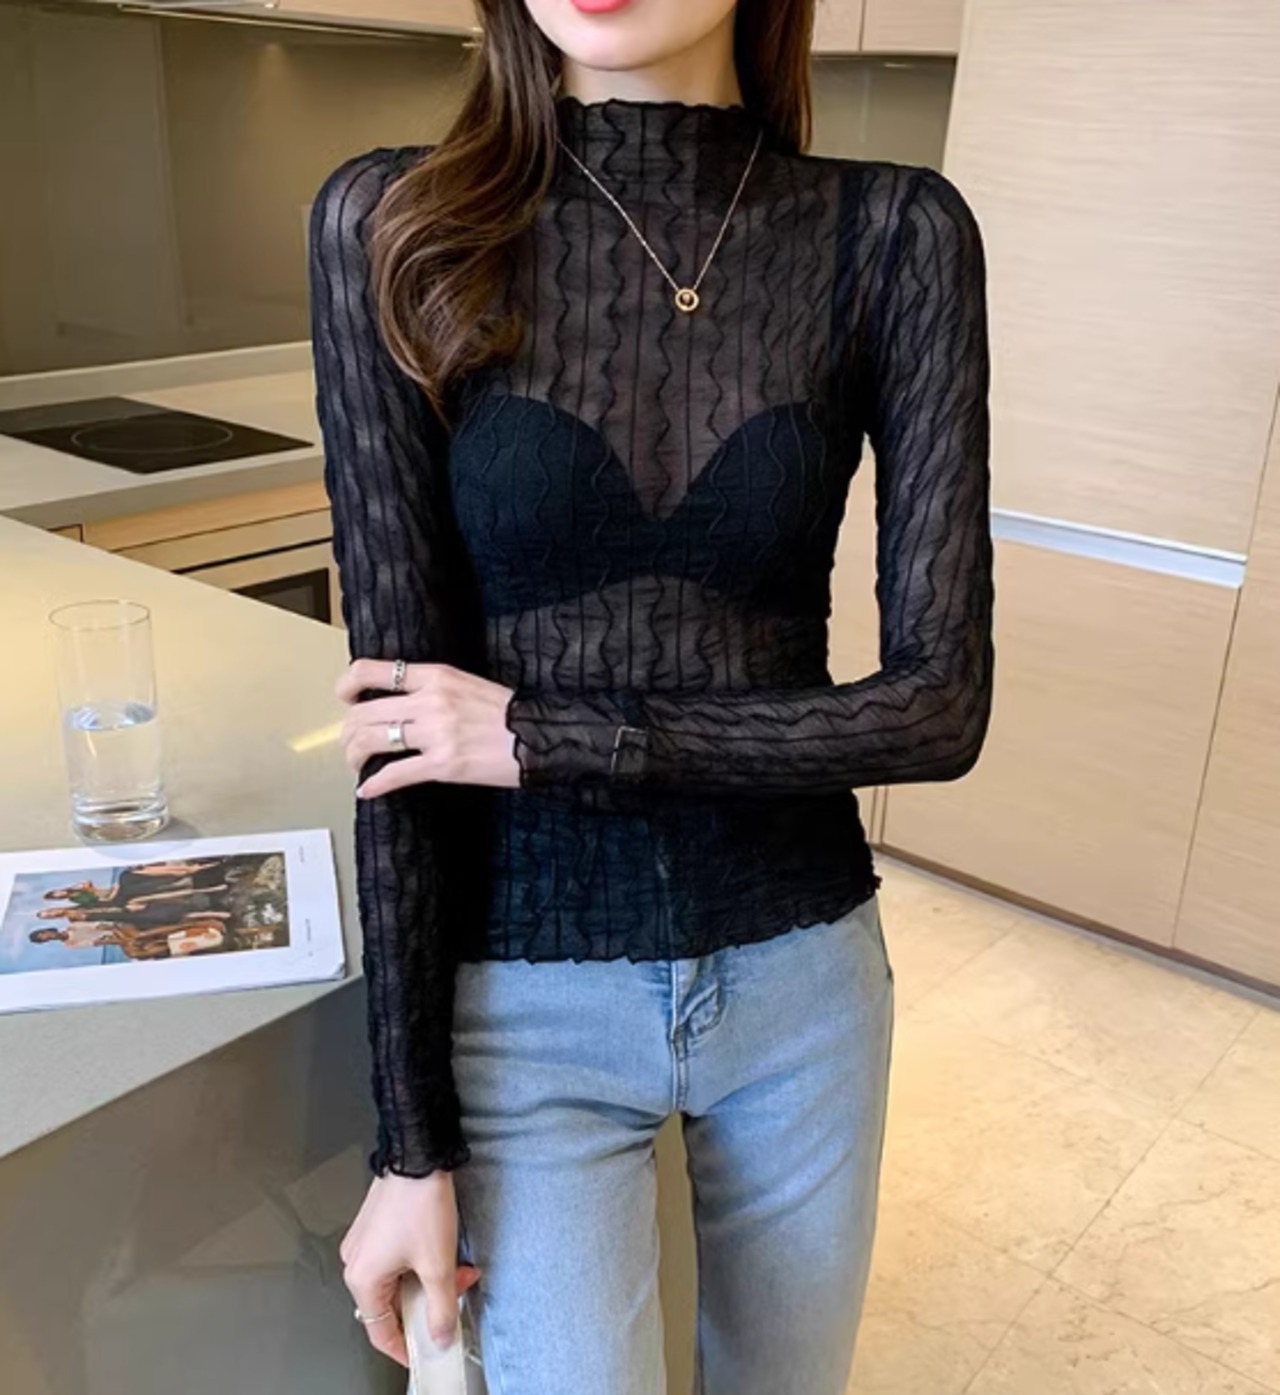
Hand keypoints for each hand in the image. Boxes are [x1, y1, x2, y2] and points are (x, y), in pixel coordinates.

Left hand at [335, 658, 521, 797]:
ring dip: (355, 757)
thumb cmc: (509, 713)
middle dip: (348, 732)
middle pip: (364, 713)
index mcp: (436, 676)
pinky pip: (394, 775)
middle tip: (350, 743)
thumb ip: (431, 689)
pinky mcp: (443, 765)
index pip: (372, 671)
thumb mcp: (467, 684)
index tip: (345, 698)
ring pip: (371, 741)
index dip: (347, 685)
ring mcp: (436, 734)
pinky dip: (373, 784)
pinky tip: (367, 789)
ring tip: (357, 764)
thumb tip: (400, 703)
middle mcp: (430, 701)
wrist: (541, 735)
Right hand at [340, 1171, 482, 1369]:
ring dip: (429, 1280)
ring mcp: (365, 1242)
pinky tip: (442, 1252)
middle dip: (428, 1302)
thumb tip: (439, 1334)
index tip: (423, 1352)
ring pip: (398, 1279)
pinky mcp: (376, 1227)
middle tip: (454, 1297)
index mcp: (362, 1277)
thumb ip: (441, 1306)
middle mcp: (357, 1261)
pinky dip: (420, 1262)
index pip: (380, 1330)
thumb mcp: (437, 1263)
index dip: (404, 1346)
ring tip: (456, 1267)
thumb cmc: (419, 1201)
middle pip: (392, 1303)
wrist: (418, 1154)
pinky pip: (396, 1258)